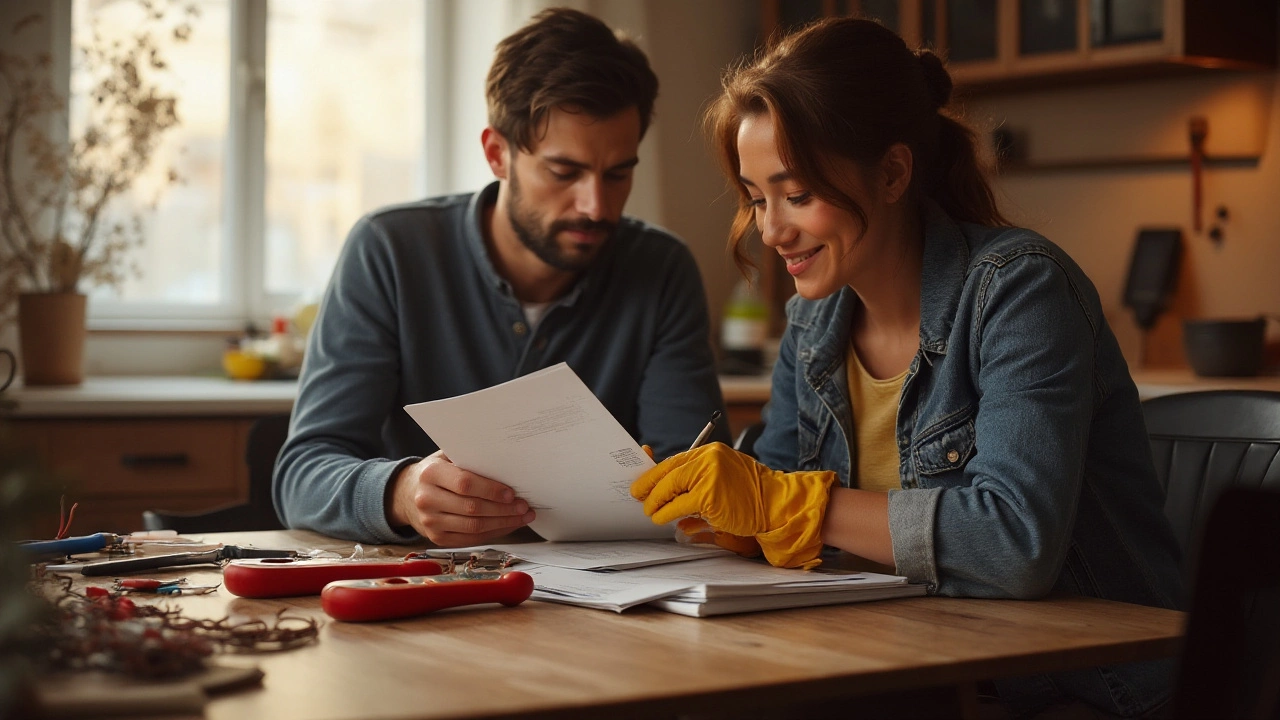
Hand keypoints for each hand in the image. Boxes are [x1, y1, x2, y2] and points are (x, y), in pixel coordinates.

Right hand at [387, 450, 534, 545]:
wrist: (407, 494)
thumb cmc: (436, 472)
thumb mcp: (446, 457)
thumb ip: (469, 458)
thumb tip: (506, 463)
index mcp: (430, 474)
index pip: (464, 484)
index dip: (490, 490)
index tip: (511, 492)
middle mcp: (427, 499)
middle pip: (472, 508)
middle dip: (503, 509)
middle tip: (524, 506)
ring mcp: (430, 522)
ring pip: (474, 527)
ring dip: (503, 523)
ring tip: (522, 516)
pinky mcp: (437, 538)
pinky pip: (471, 538)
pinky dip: (494, 533)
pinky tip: (508, 525)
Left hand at [630, 442, 835, 568]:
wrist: (776, 503)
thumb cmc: (751, 494)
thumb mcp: (723, 477)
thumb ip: (698, 480)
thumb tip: (668, 493)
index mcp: (710, 453)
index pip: (674, 460)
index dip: (653, 472)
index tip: (641, 482)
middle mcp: (708, 459)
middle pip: (667, 472)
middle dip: (649, 487)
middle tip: (639, 498)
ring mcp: (708, 477)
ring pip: (669, 489)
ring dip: (656, 503)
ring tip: (651, 512)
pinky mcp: (708, 496)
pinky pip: (677, 506)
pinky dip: (666, 514)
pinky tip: (663, 519)